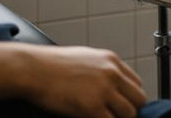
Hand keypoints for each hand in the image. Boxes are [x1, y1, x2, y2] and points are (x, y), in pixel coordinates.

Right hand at [21, 45, 145, 117]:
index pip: (137, 84)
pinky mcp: (91, 107)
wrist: (32, 69)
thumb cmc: (52, 64)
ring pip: (128, 114)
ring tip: (103, 117)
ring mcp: (103, 91)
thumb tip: (112, 86)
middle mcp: (112, 74)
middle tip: (115, 116)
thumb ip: (103, 70)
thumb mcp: (86, 58)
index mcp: (112, 61)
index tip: (123, 105)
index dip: (131, 97)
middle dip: (129, 110)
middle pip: (138, 100)